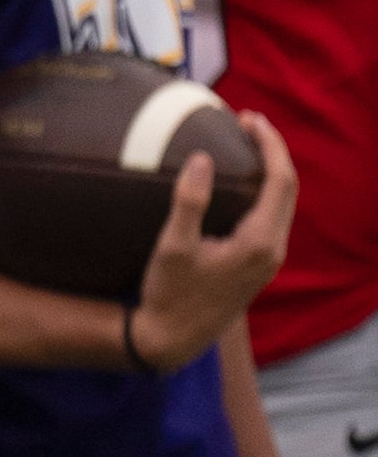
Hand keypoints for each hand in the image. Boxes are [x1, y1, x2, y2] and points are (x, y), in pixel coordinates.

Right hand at [129, 113, 295, 368]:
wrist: (174, 337)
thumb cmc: (170, 293)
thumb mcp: (172, 246)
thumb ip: (189, 202)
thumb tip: (201, 158)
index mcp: (260, 242)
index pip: (280, 180)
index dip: (270, 145)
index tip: (248, 119)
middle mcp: (273, 249)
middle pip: (288, 188)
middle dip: (272, 151)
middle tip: (245, 122)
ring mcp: (268, 259)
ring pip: (282, 203)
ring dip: (268, 170)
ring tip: (242, 144)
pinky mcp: (257, 264)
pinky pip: (271, 215)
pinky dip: (261, 190)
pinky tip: (237, 182)